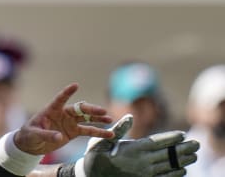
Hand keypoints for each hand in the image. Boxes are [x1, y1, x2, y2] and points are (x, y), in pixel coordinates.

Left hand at [14, 83, 113, 154]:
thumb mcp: (35, 134)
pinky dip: (98, 132)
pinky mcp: (73, 132)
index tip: (75, 85)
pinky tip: (109, 133)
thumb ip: (47, 134)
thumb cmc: (29, 135)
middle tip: (102, 111)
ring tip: (110, 119)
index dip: (67, 92)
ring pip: (86, 118)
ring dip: (98, 118)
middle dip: (91, 109)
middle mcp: (62, 114)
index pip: (60, 99)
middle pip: (79, 109)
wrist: (31, 144)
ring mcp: (69, 122)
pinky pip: (88, 131)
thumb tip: (60, 136)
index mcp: (51, 110)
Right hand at [80, 115, 199, 176]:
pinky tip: (182, 170)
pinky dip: (175, 174)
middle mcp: (141, 162)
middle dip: (183, 149)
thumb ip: (118, 129)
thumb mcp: (101, 140)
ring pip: (169, 166)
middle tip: (197, 144)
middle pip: (167, 154)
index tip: (183, 134)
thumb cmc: (95, 156)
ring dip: (183, 161)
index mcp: (132, 149)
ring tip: (194, 156)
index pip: (157, 142)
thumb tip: (130, 116)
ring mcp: (144, 173)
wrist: (90, 176)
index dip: (171, 138)